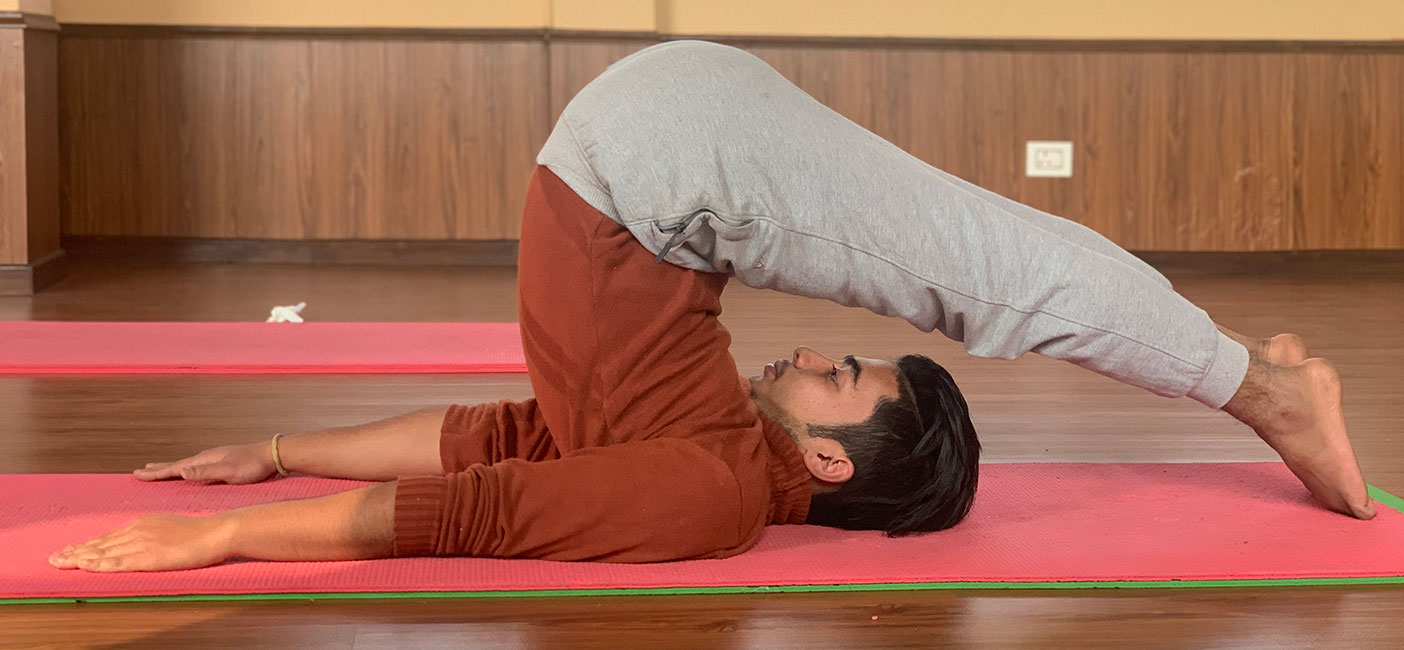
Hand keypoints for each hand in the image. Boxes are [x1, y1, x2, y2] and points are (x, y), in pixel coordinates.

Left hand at [48, 513, 234, 571]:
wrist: (216, 531)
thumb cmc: (200, 531)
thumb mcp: (171, 527)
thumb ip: (153, 534)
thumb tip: (142, 542)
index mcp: (143, 524)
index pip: (109, 537)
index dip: (88, 545)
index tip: (71, 549)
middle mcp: (138, 531)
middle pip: (101, 543)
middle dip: (76, 551)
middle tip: (55, 557)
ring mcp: (142, 543)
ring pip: (104, 552)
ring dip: (79, 558)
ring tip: (60, 562)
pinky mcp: (149, 556)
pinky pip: (118, 562)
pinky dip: (99, 565)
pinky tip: (84, 567)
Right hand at [134, 442, 277, 483]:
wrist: (273, 455)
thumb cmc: (253, 465)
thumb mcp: (228, 471)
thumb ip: (206, 471)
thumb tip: (182, 471)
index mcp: (204, 460)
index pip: (174, 468)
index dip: (156, 473)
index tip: (137, 475)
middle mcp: (206, 457)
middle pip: (176, 464)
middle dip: (158, 469)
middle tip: (139, 472)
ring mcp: (214, 459)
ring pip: (185, 464)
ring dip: (170, 468)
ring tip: (158, 469)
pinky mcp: (223, 462)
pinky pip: (196, 466)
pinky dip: (185, 469)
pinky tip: (189, 471)